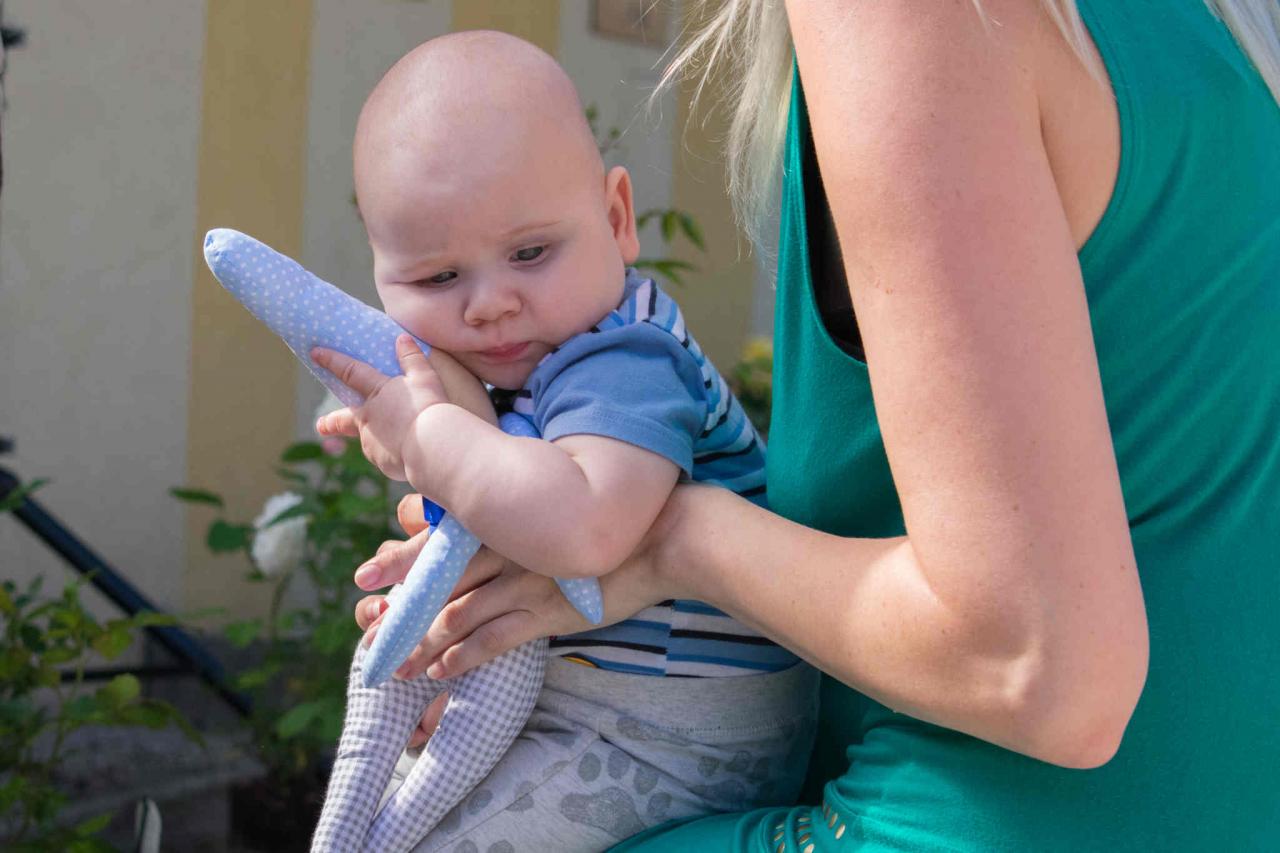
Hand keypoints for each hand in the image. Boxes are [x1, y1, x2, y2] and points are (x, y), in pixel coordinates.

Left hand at [312, 335, 447, 480]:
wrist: (433, 445)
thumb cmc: (430, 407)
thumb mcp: (425, 378)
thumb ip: (412, 359)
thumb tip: (402, 338)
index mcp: (378, 392)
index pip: (351, 371)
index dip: (332, 361)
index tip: (315, 353)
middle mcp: (368, 418)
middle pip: (344, 418)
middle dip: (331, 422)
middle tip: (321, 426)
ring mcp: (372, 441)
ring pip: (370, 439)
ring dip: (377, 440)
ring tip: (398, 443)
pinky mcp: (381, 461)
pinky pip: (386, 457)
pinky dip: (395, 455)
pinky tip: (410, 455)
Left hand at [353, 491, 677, 677]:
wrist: (656, 536)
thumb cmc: (606, 519)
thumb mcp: (552, 507)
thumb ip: (512, 514)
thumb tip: (482, 515)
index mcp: (504, 521)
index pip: (439, 540)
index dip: (400, 559)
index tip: (368, 574)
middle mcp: (505, 549)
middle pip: (437, 581)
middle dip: (399, 608)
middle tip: (367, 628)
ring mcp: (524, 581)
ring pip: (457, 615)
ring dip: (423, 643)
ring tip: (397, 666)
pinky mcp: (546, 611)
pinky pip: (494, 638)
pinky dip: (463, 656)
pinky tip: (441, 670)